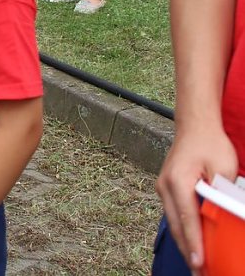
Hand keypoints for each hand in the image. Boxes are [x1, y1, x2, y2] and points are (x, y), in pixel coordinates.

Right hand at [156, 124, 237, 271]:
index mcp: (177, 181)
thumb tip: (222, 214)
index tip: (199, 262)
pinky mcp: (167, 189)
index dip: (194, 243)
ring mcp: (163, 188)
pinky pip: (175, 214)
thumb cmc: (209, 143)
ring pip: (173, 222)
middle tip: (200, 272)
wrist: (194, 126)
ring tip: (197, 263)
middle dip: (188, 251)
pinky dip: (183, 230)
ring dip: (185, 243)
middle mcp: (165, 187)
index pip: (187, 219)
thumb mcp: (223, 168)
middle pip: (176, 226)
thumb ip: (221, 192)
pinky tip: (192, 242)